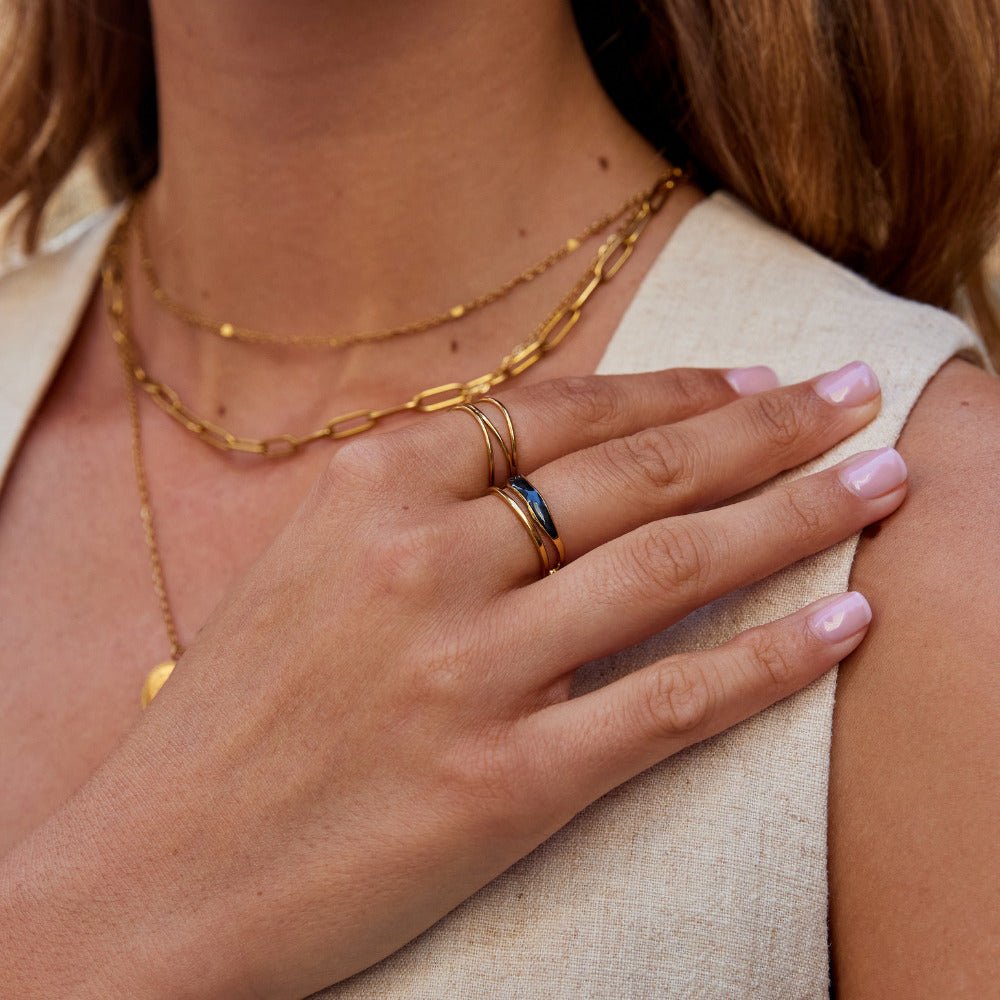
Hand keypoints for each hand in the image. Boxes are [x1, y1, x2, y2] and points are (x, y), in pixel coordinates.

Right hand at [0, 362, 901, 998]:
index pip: (561, 413)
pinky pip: (669, 703)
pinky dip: (770, 660)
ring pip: (673, 566)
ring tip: (881, 479)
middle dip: (766, 429)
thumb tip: (541, 460)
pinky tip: (845, 622)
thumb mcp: (310, 557)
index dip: (675, 389)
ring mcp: (470, 666)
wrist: (156, 871)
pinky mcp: (505, 780)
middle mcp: (426, 557)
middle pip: (640, 470)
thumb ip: (419, 499)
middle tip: (852, 397)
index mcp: (372, 486)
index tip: (755, 382)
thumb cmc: (232, 711)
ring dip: (796, 516)